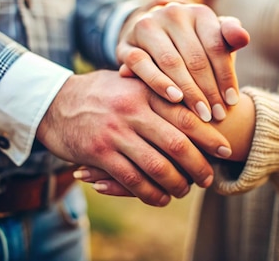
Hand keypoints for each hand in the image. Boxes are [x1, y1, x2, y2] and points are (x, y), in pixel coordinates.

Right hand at [71, 92, 256, 198]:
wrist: (53, 102)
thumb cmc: (98, 92)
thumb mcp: (128, 81)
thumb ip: (156, 88)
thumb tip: (191, 99)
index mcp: (144, 90)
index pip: (185, 113)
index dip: (208, 134)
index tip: (225, 148)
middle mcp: (132, 111)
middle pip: (177, 143)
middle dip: (199, 165)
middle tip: (210, 178)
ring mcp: (115, 133)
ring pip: (157, 166)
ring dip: (177, 184)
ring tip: (186, 190)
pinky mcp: (99, 154)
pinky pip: (132, 180)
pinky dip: (150, 194)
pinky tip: (160, 198)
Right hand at [117, 0, 249, 122]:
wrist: (151, 38)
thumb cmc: (193, 44)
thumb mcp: (214, 39)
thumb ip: (230, 38)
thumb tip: (243, 38)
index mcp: (198, 11)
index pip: (216, 45)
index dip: (226, 75)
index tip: (232, 101)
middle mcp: (172, 13)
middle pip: (195, 57)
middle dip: (209, 89)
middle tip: (217, 115)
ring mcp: (147, 27)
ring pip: (171, 62)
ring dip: (188, 91)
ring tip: (201, 114)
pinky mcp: (126, 44)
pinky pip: (142, 64)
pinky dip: (159, 82)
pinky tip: (174, 98)